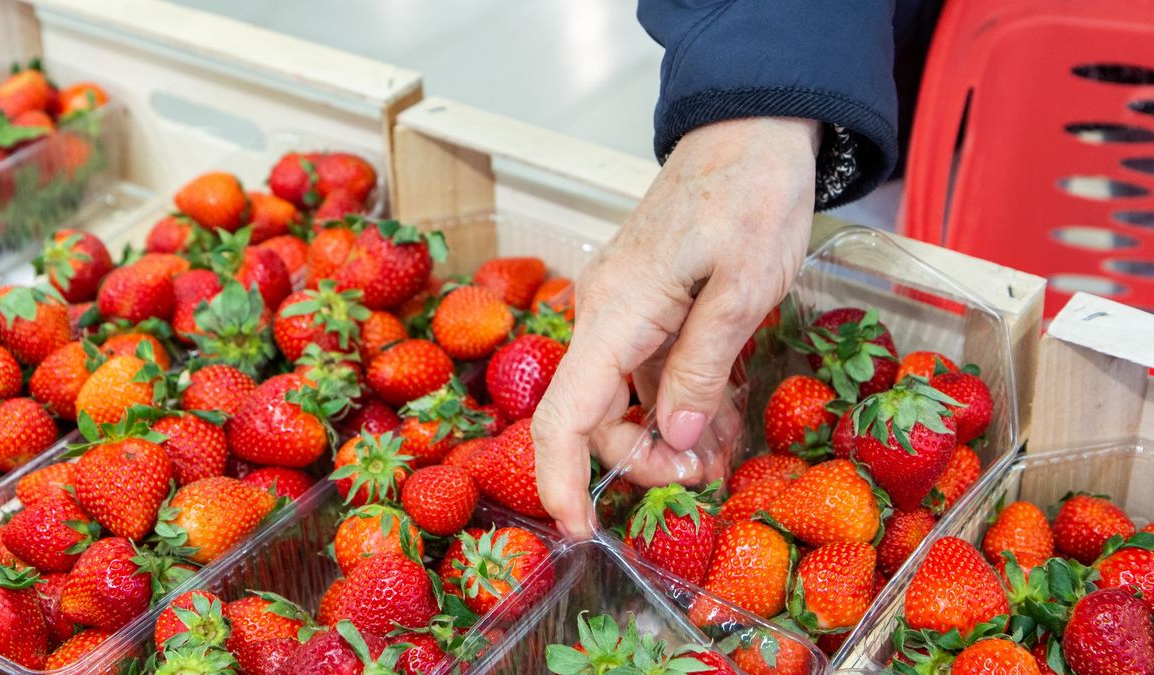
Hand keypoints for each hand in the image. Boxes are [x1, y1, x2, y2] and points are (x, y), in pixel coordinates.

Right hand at [531, 116, 820, 538]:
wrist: (751, 129)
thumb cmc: (751, 197)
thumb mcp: (742, 290)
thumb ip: (701, 370)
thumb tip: (670, 439)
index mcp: (617, 314)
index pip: (565, 415)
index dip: (561, 481)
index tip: (580, 532)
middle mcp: (605, 314)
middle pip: (595, 416)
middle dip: (643, 460)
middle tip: (705, 476)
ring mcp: (624, 308)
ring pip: (626, 396)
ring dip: (668, 434)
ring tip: (721, 455)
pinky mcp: (646, 303)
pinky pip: (648, 368)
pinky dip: (679, 401)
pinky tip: (718, 416)